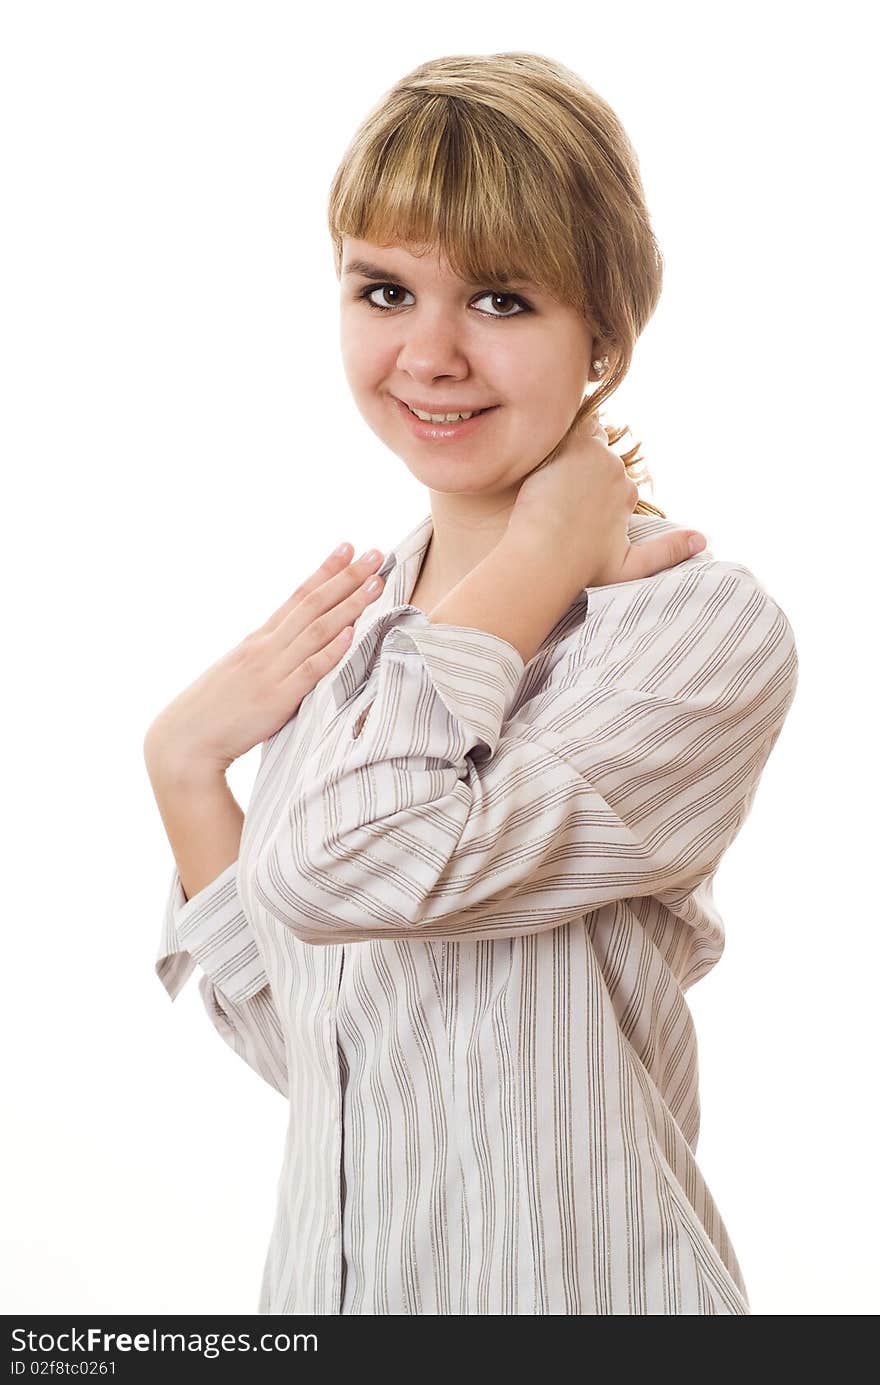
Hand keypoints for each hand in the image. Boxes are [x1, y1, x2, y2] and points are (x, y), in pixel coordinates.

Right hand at [143, 545, 387, 777]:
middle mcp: (266, 648)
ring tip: (376, 583)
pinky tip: (351, 633)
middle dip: (347, 577)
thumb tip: (294, 652)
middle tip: (376, 553)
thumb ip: (267, 660)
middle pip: (313, 604)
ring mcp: (271, 671)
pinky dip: (331, 651)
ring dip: (349, 604)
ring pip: (317, 630)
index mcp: (258, 640)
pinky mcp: (275, 700)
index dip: (324, 571)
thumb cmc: (213, 712)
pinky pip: (308, 671)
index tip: (348, 547)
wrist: (184, 741)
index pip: (297, 597)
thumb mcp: (239, 674)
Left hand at [507, 409, 705, 589]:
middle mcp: (616, 472)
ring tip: (546, 471)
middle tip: (553, 485)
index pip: (610, 478)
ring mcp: (594, 456)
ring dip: (569, 449)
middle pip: (596, 456)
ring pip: (582, 439)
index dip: (589, 486)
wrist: (546, 558)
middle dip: (579, 467)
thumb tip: (703, 540)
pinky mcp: (569, 446)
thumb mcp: (632, 567)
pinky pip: (567, 427)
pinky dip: (558, 434)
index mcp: (627, 494)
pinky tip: (541, 453)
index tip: (569, 501)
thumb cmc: (582, 569)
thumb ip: (666, 552)